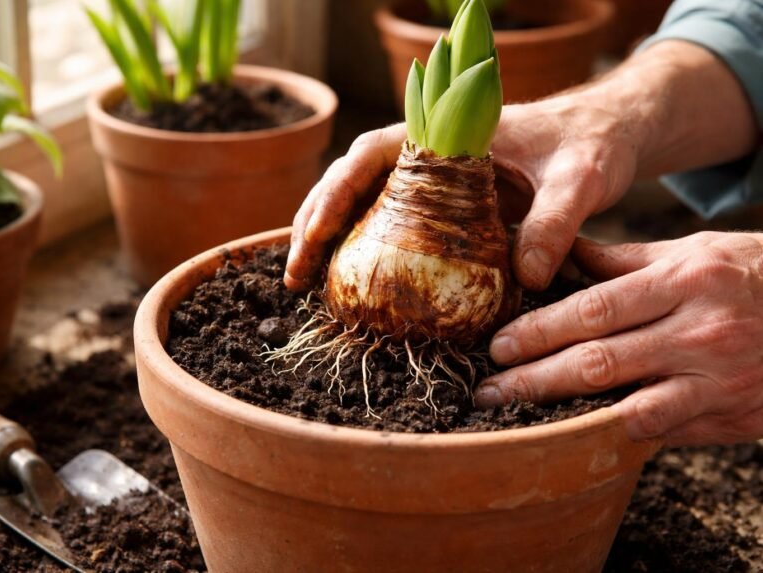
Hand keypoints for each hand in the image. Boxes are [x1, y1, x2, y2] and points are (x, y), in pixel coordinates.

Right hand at [284, 93, 641, 291]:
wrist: (609, 134)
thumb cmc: (592, 143)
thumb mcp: (583, 178)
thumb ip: (557, 221)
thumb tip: (527, 277)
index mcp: (449, 135)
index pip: (372, 153)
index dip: (335, 192)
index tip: (312, 235)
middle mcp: (432, 156)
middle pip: (352, 181)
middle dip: (314, 224)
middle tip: (293, 277)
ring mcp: (436, 182)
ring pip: (364, 205)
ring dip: (330, 241)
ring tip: (305, 287)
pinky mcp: (447, 207)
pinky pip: (393, 227)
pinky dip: (365, 253)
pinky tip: (353, 288)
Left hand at [477, 232, 762, 445]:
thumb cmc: (754, 274)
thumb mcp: (696, 252)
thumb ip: (625, 259)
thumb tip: (562, 254)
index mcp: (685, 280)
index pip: (594, 308)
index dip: (539, 329)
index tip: (499, 344)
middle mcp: (699, 331)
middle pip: (599, 360)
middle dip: (534, 377)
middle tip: (489, 388)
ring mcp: (717, 379)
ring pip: (626, 405)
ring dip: (565, 413)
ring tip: (518, 416)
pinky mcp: (730, 416)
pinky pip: (661, 432)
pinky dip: (616, 434)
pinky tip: (576, 435)